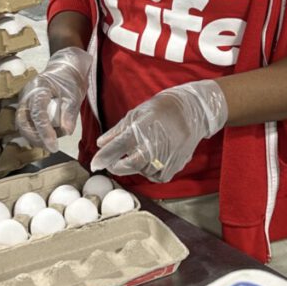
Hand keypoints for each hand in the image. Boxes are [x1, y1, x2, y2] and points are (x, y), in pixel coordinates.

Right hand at [15, 47, 92, 151]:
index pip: (38, 113)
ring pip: (22, 124)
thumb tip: (66, 132)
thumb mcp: (74, 95)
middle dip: (36, 138)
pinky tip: (47, 138)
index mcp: (39, 88)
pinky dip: (34, 133)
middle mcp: (27, 94)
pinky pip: (26, 122)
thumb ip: (70, 114)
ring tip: (51, 144)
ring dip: (34, 137)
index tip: (53, 145)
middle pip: (23, 122)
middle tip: (51, 148)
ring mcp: (24, 100)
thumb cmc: (69, 79)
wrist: (64, 68)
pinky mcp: (26, 106)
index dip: (44, 132)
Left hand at [90, 79, 227, 181]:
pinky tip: (154, 157)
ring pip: (141, 172)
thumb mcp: (136, 114)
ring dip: (136, 165)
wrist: (192, 112)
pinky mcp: (173, 167)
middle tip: (114, 161)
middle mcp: (151, 147)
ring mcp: (163, 159)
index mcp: (139, 131)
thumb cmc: (162, 109)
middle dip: (116, 166)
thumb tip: (101, 143)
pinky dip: (150, 170)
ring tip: (143, 149)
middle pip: (126, 167)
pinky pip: (155, 176)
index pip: (115, 150)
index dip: (102, 159)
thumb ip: (117, 131)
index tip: (94, 164)